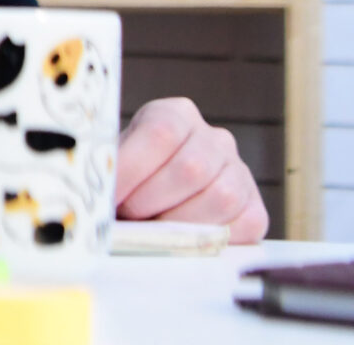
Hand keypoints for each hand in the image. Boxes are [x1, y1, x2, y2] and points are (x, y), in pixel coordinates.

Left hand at [114, 96, 267, 242]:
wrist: (152, 200)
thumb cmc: (126, 182)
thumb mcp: (114, 166)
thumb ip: (109, 174)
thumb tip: (98, 201)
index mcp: (174, 114)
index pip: (159, 134)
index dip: (131, 169)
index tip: (107, 196)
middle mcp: (213, 138)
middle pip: (191, 168)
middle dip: (150, 201)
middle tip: (128, 216)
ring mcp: (239, 171)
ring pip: (220, 197)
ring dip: (179, 223)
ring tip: (152, 228)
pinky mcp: (255, 207)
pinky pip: (244, 224)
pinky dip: (211, 238)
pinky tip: (183, 237)